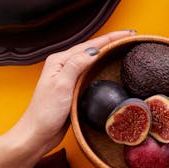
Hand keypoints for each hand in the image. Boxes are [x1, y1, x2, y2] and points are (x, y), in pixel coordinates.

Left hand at [17, 30, 134, 151]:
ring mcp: (68, 76)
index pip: (90, 45)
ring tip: (124, 47)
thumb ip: (76, 65)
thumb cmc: (45, 112)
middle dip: (112, 41)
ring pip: (92, 59)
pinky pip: (92, 71)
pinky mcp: (73, 87)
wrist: (37, 134)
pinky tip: (110, 67)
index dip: (111, 38)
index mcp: (59, 61)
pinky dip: (103, 65)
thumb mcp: (61, 85)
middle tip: (130, 37)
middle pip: (92, 48)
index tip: (128, 34)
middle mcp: (64, 66)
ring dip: (108, 52)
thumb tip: (94, 51)